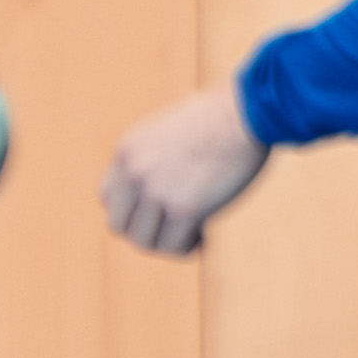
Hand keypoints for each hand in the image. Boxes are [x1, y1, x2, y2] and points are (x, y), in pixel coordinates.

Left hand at [98, 83, 267, 256]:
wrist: (250, 110)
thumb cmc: (222, 114)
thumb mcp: (172, 128)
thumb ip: (156, 156)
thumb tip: (164, 184)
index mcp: (128, 150)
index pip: (107, 198)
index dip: (131, 210)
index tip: (156, 211)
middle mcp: (134, 172)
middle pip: (120, 225)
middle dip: (146, 230)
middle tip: (174, 228)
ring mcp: (157, 191)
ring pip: (144, 241)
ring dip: (166, 243)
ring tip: (192, 234)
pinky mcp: (185, 208)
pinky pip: (173, 246)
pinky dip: (187, 248)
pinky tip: (205, 237)